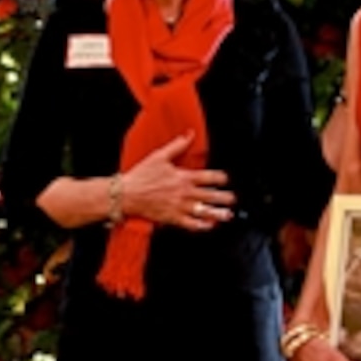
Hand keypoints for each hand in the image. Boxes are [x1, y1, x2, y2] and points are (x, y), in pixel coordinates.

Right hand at [121, 132, 235, 231]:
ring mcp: (180, 207)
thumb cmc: (141, 176)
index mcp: (183, 177)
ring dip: (219, 213)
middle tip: (233, 198)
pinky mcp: (173, 218)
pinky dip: (203, 226)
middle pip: (211, 195)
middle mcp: (184, 193)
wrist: (127, 195)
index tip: (226, 179)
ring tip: (228, 214)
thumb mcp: (159, 156)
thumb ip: (178, 145)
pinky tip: (210, 225)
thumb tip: (190, 134)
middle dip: (225, 197)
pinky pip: (192, 224)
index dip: (222, 178)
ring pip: (205, 211)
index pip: (210, 177)